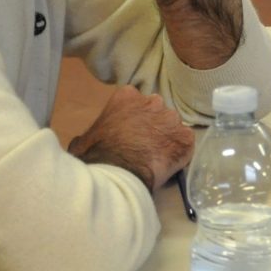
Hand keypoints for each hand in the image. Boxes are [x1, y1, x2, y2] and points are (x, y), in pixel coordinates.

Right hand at [66, 84, 194, 188]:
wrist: (117, 174)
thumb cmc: (96, 155)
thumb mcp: (84, 138)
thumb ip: (94, 131)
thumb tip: (88, 140)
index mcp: (127, 96)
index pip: (135, 101)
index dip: (134, 117)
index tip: (130, 130)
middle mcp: (153, 101)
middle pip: (157, 111)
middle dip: (153, 124)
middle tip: (145, 144)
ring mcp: (171, 119)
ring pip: (172, 127)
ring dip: (167, 138)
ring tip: (157, 157)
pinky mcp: (185, 138)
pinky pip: (185, 143)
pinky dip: (180, 152)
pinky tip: (170, 163)